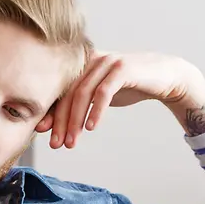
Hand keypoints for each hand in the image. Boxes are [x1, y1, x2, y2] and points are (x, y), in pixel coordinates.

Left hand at [35, 51, 204, 147]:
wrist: (163, 77)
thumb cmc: (127, 86)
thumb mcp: (98, 96)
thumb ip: (78, 104)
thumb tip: (51, 125)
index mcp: (80, 64)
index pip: (59, 90)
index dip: (49, 111)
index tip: (41, 132)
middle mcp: (90, 59)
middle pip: (68, 94)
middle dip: (60, 121)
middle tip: (56, 144)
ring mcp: (106, 62)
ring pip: (83, 94)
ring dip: (75, 121)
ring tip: (72, 142)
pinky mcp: (122, 68)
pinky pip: (103, 92)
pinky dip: (96, 111)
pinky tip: (91, 128)